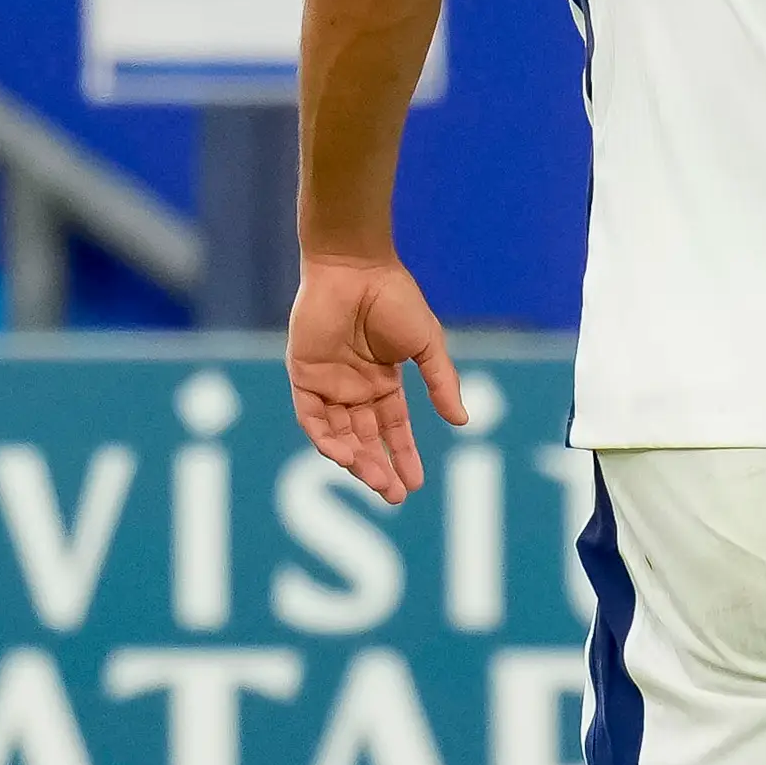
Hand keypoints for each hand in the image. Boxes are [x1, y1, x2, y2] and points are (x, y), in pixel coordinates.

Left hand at [287, 255, 467, 504]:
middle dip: (379, 468)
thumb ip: (441, 383)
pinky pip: (312, 416)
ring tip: (374, 480)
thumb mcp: (427, 345)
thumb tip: (462, 422)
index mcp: (383, 382)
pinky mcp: (304, 375)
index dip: (404, 456)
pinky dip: (326, 438)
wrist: (356, 268)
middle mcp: (354, 388)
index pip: (393, 429)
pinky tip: (345, 455)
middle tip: (394, 495)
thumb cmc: (395, 299)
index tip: (415, 484)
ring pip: (339, 435)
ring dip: (355, 460)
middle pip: (366, 439)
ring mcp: (327, 383)